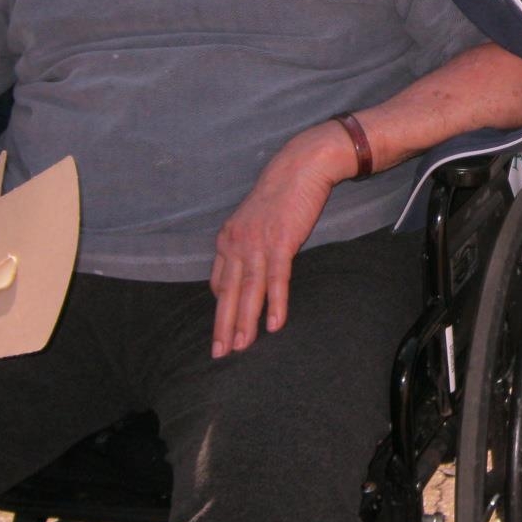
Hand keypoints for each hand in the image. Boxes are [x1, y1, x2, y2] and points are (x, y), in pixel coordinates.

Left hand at [208, 122, 352, 358]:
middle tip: (220, 353)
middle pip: (228, 293)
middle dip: (223, 325)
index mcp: (228, 239)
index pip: (220, 282)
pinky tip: (274, 324)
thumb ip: (248, 242)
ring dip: (245, 322)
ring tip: (242, 347)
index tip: (223, 328)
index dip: (222, 307)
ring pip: (249, 291)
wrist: (301, 167)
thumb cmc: (282, 193)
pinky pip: (276, 280)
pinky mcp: (281, 243)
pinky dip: (275, 303)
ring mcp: (257, 244)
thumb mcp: (255, 219)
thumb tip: (250, 264)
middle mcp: (236, 243)